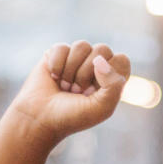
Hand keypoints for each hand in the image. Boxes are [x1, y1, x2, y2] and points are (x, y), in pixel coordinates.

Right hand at [11, 41, 130, 143]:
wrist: (40, 118)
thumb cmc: (73, 116)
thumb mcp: (102, 108)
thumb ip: (113, 85)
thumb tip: (100, 60)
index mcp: (112, 79)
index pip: (122, 60)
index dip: (109, 73)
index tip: (95, 91)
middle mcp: (96, 66)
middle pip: (103, 49)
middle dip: (87, 73)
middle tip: (78, 90)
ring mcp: (77, 58)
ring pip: (82, 45)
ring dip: (71, 70)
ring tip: (66, 86)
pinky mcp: (57, 54)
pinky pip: (62, 47)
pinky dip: (56, 65)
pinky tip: (53, 78)